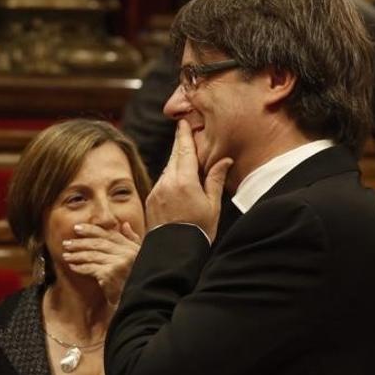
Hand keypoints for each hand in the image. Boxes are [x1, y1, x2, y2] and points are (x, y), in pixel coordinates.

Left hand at [62, 221, 142, 305]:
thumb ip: (132, 240)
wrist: (141, 302)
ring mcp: (118, 263)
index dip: (92, 230)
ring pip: (93, 255)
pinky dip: (80, 267)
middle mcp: (126, 253)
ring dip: (77, 255)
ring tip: (66, 255)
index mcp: (132, 247)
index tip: (77, 228)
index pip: (109, 234)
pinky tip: (72, 267)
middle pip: (99, 243)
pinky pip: (90, 268)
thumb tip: (125, 224)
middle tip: (66, 242)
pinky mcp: (110, 275)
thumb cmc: (137, 282)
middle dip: (80, 242)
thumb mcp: (140, 258)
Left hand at [145, 119, 232, 240]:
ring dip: (175, 162)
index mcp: (184, 181)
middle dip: (179, 145)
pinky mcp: (150, 200)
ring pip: (166, 169)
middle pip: (174, 157)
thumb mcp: (212, 205)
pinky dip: (169, 177)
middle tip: (183, 132)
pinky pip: (161, 182)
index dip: (184, 135)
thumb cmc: (198, 231)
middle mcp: (167, 182)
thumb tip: (224, 159)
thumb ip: (215, 180)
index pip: (184, 151)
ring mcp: (156, 191)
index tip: (183, 122)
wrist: (173, 252)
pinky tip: (177, 180)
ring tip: (184, 158)